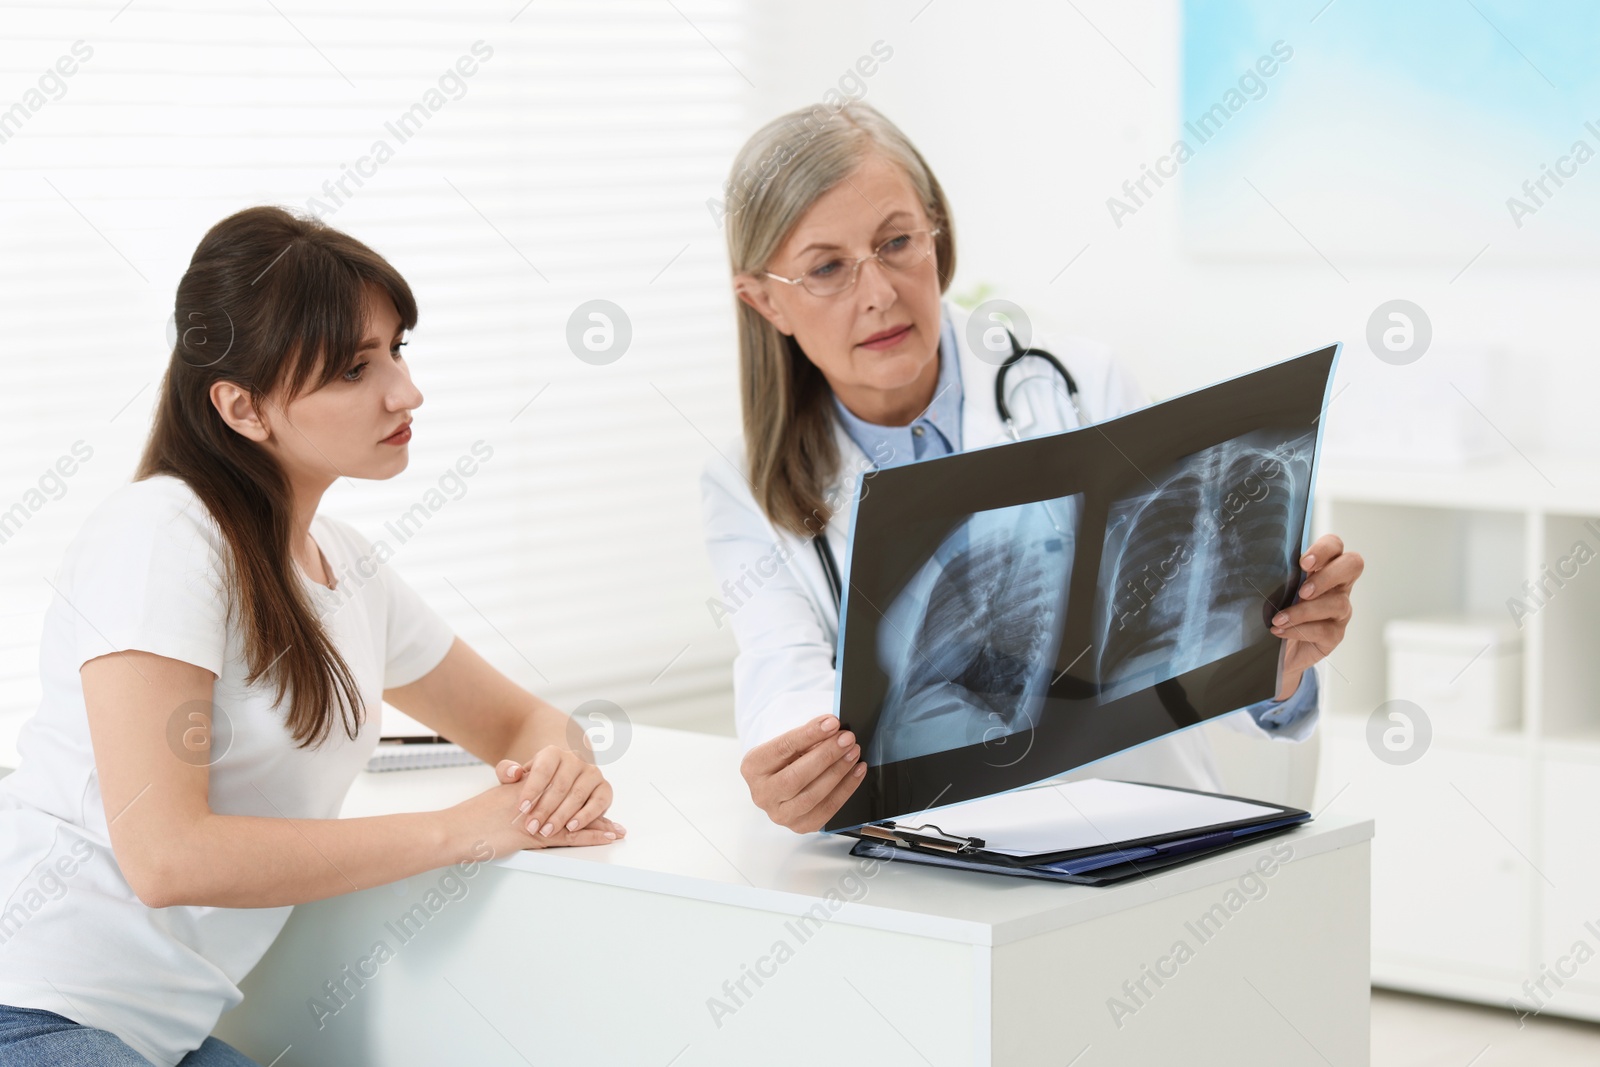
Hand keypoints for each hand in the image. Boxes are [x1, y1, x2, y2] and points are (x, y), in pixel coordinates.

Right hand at [448, 778, 624, 857]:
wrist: (455, 829)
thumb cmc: (470, 822)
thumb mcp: (496, 803)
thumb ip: (513, 799)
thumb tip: (525, 807)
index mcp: (528, 789)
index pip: (562, 792)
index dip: (581, 798)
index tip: (596, 802)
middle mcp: (537, 798)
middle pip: (574, 803)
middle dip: (595, 813)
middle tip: (614, 821)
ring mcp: (537, 816)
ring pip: (576, 818)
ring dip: (600, 825)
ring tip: (618, 830)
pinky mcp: (535, 834)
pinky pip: (570, 835)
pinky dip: (590, 836)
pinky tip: (606, 837)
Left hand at [492, 745, 617, 841]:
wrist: (563, 779)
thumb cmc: (537, 781)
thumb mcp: (518, 775)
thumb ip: (506, 771)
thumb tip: (512, 773)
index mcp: (553, 753)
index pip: (543, 770)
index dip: (532, 790)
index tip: (521, 808)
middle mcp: (576, 760)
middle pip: (560, 785)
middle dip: (544, 809)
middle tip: (531, 827)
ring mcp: (592, 773)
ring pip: (577, 795)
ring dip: (561, 816)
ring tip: (547, 831)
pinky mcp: (605, 788)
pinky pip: (598, 803)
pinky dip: (586, 817)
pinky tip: (571, 827)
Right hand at [741, 715, 865, 833]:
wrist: (782, 782)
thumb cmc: (787, 759)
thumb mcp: (790, 744)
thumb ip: (807, 736)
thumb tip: (832, 728)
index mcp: (753, 767)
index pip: (783, 748)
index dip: (809, 735)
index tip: (832, 723)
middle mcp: (762, 794)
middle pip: (796, 776)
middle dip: (826, 756)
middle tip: (847, 739)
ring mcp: (780, 814)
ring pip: (812, 796)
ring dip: (838, 772)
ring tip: (853, 753)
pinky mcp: (800, 826)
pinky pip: (827, 809)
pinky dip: (846, 789)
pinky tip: (856, 771)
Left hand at [1270, 533, 1363, 699]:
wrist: (1279, 650)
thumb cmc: (1279, 612)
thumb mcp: (1276, 589)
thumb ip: (1279, 574)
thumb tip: (1259, 562)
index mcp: (1323, 567)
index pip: (1335, 545)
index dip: (1324, 549)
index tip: (1303, 563)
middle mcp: (1337, 586)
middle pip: (1352, 565)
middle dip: (1327, 575)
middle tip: (1302, 591)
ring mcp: (1340, 611)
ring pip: (1337, 602)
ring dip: (1304, 610)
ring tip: (1278, 619)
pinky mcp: (1335, 634)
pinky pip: (1324, 630)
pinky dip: (1299, 629)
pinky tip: (1280, 630)